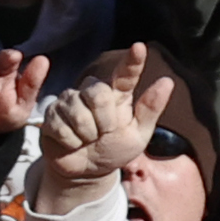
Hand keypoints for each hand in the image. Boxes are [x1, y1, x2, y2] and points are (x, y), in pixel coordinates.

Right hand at [34, 42, 173, 215]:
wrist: (87, 172)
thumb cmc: (114, 150)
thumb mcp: (138, 136)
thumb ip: (149, 110)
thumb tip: (167, 81)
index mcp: (118, 93)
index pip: (126, 72)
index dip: (132, 61)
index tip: (139, 48)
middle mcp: (93, 91)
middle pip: (98, 94)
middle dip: (103, 121)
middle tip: (103, 134)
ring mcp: (70, 101)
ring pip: (78, 111)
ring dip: (86, 134)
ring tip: (87, 140)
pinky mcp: (52, 114)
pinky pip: (61, 126)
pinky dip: (71, 142)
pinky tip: (72, 143)